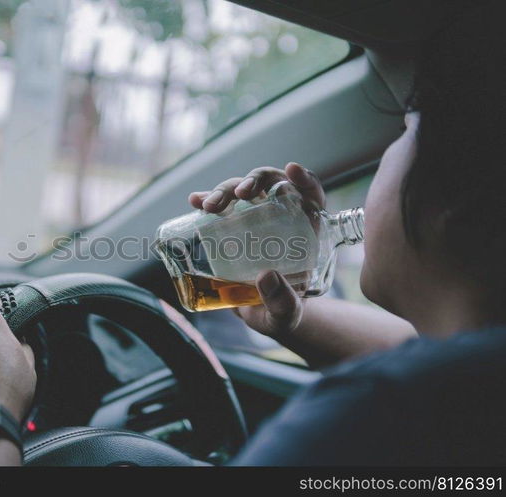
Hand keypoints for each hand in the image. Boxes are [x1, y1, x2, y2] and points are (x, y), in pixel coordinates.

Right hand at [188, 163, 325, 340]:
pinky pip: (219, 207)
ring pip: (242, 192)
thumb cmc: (282, 314)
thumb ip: (282, 301)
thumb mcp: (286, 314)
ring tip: (208, 206)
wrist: (259, 318)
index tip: (291, 170)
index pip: (310, 197)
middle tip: (239, 196)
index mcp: (305, 232)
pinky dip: (206, 200)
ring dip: (224, 191)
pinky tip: (195, 200)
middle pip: (271, 186)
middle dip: (253, 182)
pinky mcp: (230, 227)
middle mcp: (280, 219)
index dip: (304, 180)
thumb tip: (266, 276)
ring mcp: (253, 221)